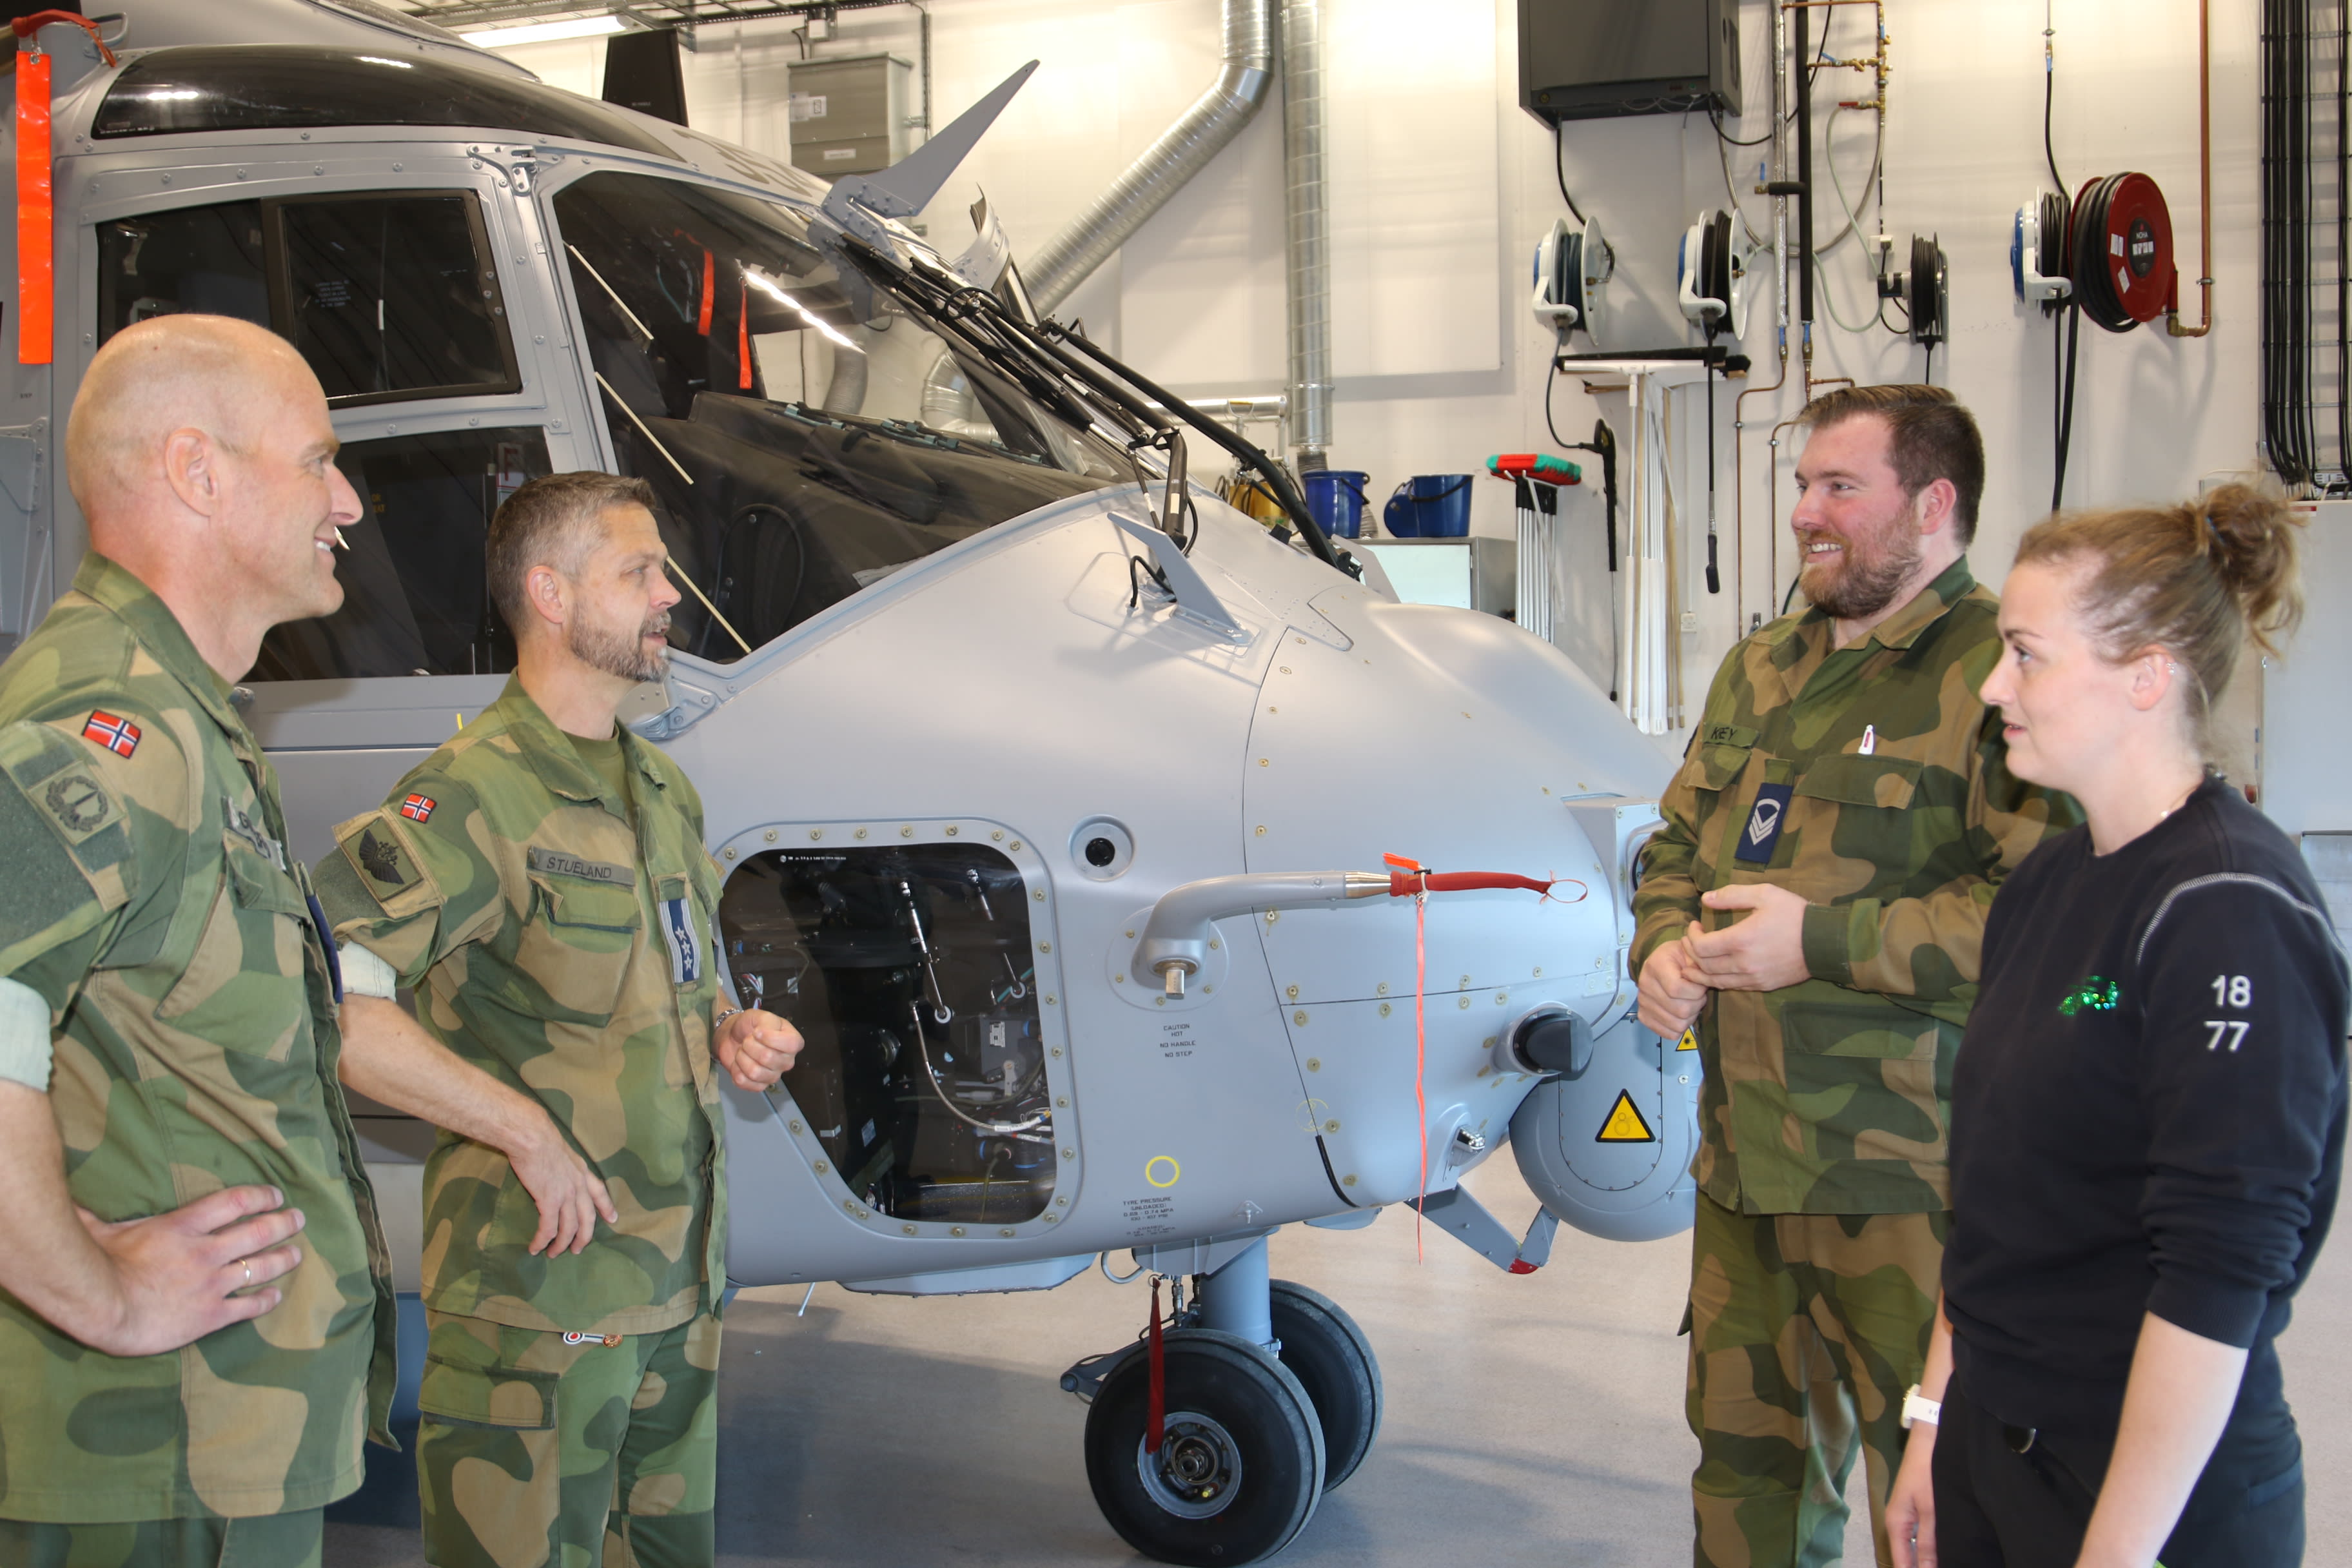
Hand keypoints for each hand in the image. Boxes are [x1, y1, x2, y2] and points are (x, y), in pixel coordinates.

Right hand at [75, 1184, 306, 1357]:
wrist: (102, 1309)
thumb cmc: (95, 1266)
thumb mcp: (99, 1229)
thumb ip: (95, 1213)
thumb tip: (72, 1199)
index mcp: (183, 1226)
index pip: (235, 1202)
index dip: (260, 1196)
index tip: (275, 1196)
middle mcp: (206, 1251)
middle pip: (258, 1232)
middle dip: (283, 1223)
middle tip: (299, 1219)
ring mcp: (212, 1284)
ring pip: (261, 1267)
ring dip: (284, 1258)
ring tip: (297, 1253)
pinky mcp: (210, 1315)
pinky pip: (248, 1307)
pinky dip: (265, 1300)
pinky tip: (275, 1297)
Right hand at [508, 1116, 616, 1256]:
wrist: (532, 1137)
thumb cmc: (541, 1139)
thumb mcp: (563, 1151)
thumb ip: (565, 1165)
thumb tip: (556, 1169)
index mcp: (583, 1172)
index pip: (600, 1193)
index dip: (607, 1207)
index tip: (613, 1219)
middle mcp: (579, 1186)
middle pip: (587, 1219)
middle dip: (583, 1238)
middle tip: (577, 1250)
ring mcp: (566, 1195)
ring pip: (568, 1229)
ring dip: (561, 1245)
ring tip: (553, 1254)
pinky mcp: (549, 1201)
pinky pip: (548, 1229)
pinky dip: (542, 1241)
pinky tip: (535, 1248)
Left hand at [717, 1008, 802, 1092]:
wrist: (732, 1036)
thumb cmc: (749, 1026)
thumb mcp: (761, 1016)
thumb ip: (768, 1022)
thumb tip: (765, 1034)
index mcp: (793, 1041)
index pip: (791, 1045)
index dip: (771, 1038)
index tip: (757, 1032)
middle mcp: (786, 1061)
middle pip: (768, 1058)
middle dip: (750, 1045)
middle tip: (747, 1040)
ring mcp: (774, 1075)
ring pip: (755, 1072)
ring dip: (742, 1058)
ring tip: (742, 1051)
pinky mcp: (759, 1086)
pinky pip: (745, 1083)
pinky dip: (736, 1071)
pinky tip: (739, 1063)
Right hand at [1637, 927, 1710, 1037]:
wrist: (1665, 961)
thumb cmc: (1681, 959)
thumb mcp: (1692, 954)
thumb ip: (1700, 968)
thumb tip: (1703, 983)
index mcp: (1656, 965)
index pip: (1677, 989)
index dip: (1696, 991)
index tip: (1700, 985)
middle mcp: (1645, 984)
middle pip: (1680, 1010)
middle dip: (1696, 1004)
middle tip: (1696, 995)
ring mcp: (1643, 1001)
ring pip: (1677, 1024)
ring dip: (1690, 1017)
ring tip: (1689, 1003)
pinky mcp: (1644, 1015)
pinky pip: (1668, 1033)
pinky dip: (1679, 1027)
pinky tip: (1681, 1014)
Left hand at [1689, 883, 1812, 991]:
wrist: (1825, 942)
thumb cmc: (1794, 914)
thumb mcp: (1764, 894)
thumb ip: (1732, 895)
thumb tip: (1705, 898)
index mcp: (1740, 940)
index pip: (1701, 947)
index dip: (1691, 937)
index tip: (1694, 926)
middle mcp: (1743, 963)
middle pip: (1703, 965)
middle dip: (1691, 952)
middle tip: (1690, 940)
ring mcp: (1753, 978)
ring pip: (1715, 980)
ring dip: (1699, 971)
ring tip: (1692, 961)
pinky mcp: (1762, 985)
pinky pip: (1732, 987)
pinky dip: (1717, 980)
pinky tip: (1713, 972)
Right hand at [1886, 1423, 1937, 1567]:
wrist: (1929, 1441)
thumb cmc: (1928, 1474)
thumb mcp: (1931, 1511)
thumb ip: (1929, 1543)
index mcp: (1896, 1524)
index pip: (1900, 1562)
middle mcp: (1898, 1523)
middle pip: (1905, 1556)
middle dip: (1920, 1566)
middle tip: (1948, 1565)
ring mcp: (1908, 1516)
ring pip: (1915, 1547)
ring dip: (1927, 1559)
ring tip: (1950, 1560)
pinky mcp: (1918, 1510)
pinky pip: (1922, 1537)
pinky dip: (1931, 1547)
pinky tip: (1946, 1552)